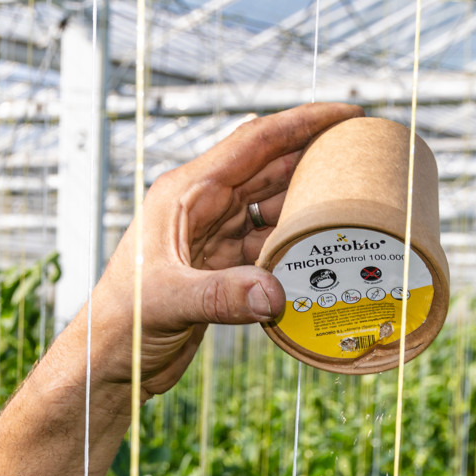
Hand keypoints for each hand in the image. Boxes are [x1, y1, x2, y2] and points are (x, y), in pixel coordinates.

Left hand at [76, 101, 363, 396]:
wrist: (109, 362)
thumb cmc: (122, 323)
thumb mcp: (169, 302)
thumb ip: (222, 297)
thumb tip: (276, 294)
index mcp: (184, 193)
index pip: (252, 142)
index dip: (301, 123)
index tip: (346, 114)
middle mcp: (200, 207)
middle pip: (269, 168)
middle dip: (314, 158)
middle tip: (365, 154)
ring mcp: (211, 236)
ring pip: (271, 207)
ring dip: (307, 206)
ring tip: (353, 203)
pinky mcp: (219, 268)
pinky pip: (266, 246)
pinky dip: (293, 248)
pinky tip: (322, 254)